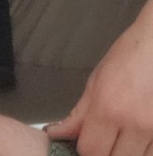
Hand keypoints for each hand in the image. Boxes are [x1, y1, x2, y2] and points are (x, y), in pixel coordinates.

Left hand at [48, 17, 152, 155]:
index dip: (84, 151)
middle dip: (104, 154)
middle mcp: (135, 124)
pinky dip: (143, 150)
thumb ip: (78, 113)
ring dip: (125, 153)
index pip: (91, 150)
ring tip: (120, 138)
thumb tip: (59, 132)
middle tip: (101, 141)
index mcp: (109, 109)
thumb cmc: (129, 57)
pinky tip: (136, 138)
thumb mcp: (96, 81)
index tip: (84, 143)